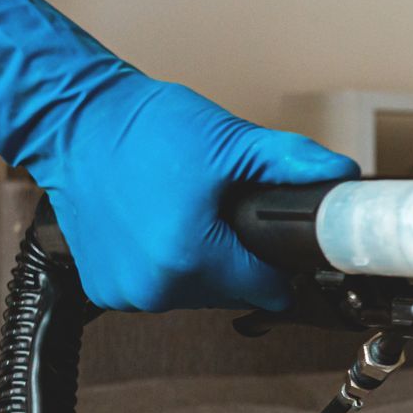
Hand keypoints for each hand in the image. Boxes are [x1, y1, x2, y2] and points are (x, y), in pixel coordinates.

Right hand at [0, 0, 357, 309]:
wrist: (70, 119)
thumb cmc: (138, 127)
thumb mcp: (229, 140)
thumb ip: (293, 163)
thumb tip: (342, 177)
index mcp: (189, 258)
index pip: (268, 289)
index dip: (279, 261)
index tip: (276, 242)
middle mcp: (154, 286)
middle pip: (232, 291)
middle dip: (237, 255)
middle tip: (220, 209)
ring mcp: (125, 292)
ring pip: (195, 292)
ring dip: (201, 261)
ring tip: (187, 212)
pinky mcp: (103, 289)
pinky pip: (158, 287)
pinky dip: (165, 263)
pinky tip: (157, 225)